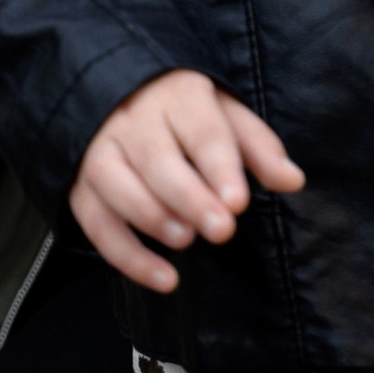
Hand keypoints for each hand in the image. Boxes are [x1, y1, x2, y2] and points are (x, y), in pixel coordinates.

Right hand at [71, 71, 306, 294]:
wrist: (117, 93)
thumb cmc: (186, 112)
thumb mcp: (227, 116)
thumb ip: (258, 148)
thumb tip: (292, 180)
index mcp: (178, 96)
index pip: (201, 131)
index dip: (220, 167)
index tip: (238, 202)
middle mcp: (133, 120)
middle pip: (157, 159)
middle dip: (190, 198)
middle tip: (221, 230)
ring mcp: (100, 151)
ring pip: (116, 185)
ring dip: (152, 218)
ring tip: (186, 240)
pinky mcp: (81, 186)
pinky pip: (96, 224)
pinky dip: (127, 257)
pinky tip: (164, 279)